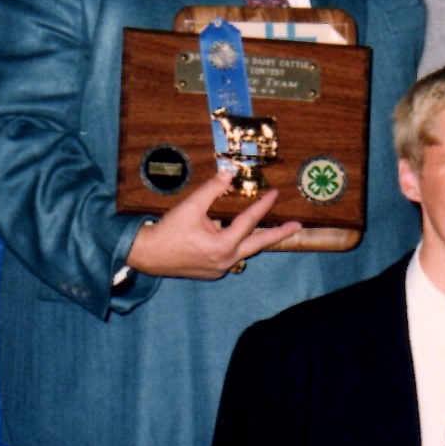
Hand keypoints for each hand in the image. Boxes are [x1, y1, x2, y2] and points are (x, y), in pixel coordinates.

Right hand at [126, 171, 301, 279]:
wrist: (147, 255)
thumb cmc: (168, 231)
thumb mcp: (190, 207)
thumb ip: (211, 190)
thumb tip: (228, 174)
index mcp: (223, 245)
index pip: (249, 221)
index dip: (263, 205)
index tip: (275, 193)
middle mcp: (226, 260)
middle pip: (259, 244)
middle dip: (279, 234)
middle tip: (297, 226)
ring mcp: (220, 268)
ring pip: (246, 251)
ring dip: (259, 239)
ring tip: (275, 230)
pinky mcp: (213, 271)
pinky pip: (232, 256)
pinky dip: (239, 245)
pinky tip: (240, 236)